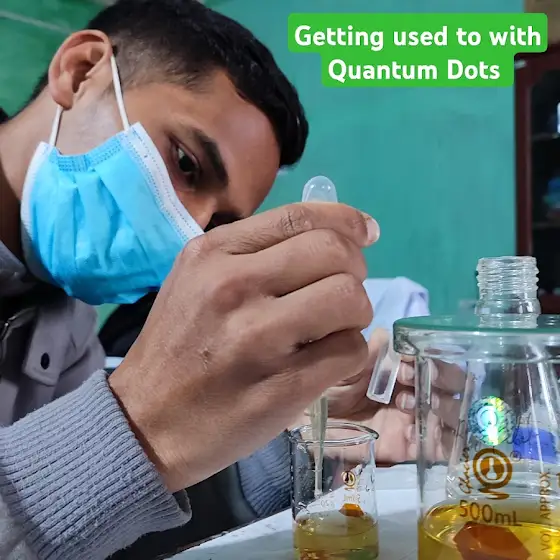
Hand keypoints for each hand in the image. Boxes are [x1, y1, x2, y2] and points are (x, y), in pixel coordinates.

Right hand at [109, 202, 379, 491]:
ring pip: (351, 299)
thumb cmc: (177, 346)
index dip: (347, 220)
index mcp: (214, 254)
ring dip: (355, 313)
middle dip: (355, 271)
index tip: (366, 232)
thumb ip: (252, 252)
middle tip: (342, 291)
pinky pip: (350, 350)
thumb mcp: (196, 280)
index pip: (300, 217)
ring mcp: (259, 337)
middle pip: (336, 254)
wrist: (147, 422)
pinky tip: (325, 361)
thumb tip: (329, 237)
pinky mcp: (284, 385)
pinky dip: (349, 353)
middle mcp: (235, 286)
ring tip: (334, 327)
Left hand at [318, 329, 465, 463]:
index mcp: (404, 369)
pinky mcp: (408, 448)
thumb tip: (387, 336)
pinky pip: (438, 448)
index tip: (406, 364)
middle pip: (450, 386)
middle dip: (441, 381)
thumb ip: (370, 353)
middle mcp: (416, 392)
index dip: (428, 359)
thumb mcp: (347, 365)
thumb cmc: (331, 387)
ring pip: (449, 414)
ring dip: (440, 408)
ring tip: (407, 405)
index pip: (434, 359)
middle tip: (412, 384)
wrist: (312, 422)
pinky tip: (421, 432)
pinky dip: (440, 441)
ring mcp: (414, 420)